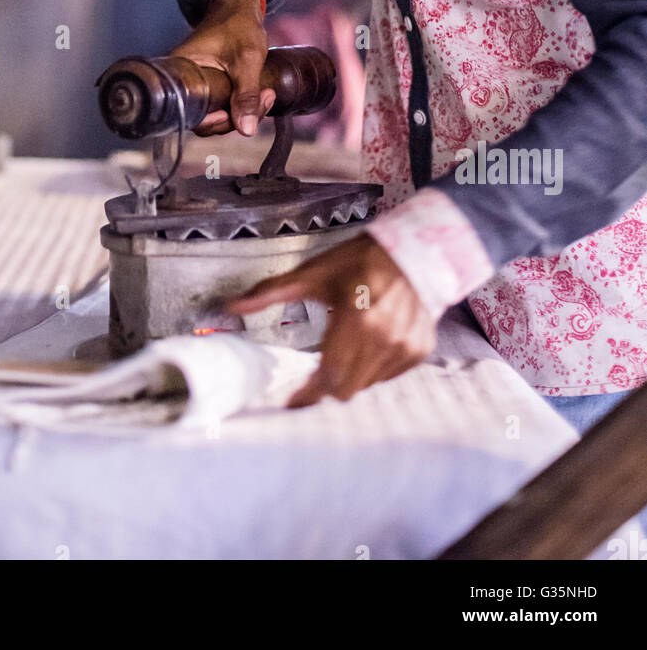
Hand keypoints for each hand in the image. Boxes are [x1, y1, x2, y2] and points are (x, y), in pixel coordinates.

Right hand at [169, 0, 274, 136]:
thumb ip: (246, 95)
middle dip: (237, 116)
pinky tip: (261, 94)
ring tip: (266, 94)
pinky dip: (242, 102)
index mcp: (181, 71)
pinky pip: (222, 102)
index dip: (215, 122)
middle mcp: (184, 79)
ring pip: (217, 111)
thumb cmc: (238, 24)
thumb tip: (247, 129)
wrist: (239, 5)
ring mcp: (197, 81)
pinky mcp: (209, 81)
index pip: (192, 115)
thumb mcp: (247, 60)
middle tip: (263, 100)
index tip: (238, 114)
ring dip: (244, 109)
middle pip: (206, 118)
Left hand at [228, 234, 435, 404]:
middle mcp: (384, 338)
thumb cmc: (360, 260)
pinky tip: (370, 341)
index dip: (308, 394)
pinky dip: (374, 367)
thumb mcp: (313, 273)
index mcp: (356, 319)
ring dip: (351, 374)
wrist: (414, 250)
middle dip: (327, 383)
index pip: (328, 374)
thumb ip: (271, 292)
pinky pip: (387, 376)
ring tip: (348, 345)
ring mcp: (405, 347)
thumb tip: (232, 306)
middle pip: (345, 389)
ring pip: (366, 385)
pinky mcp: (419, 351)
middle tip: (318, 367)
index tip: (291, 402)